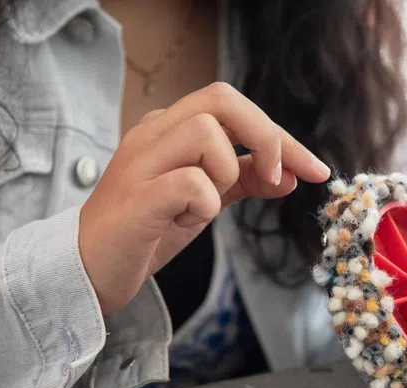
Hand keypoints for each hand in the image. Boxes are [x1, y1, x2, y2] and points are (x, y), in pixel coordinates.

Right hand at [79, 82, 329, 315]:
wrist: (90, 270)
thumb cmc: (148, 230)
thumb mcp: (206, 201)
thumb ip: (245, 182)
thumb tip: (292, 176)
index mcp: (170, 129)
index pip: (235, 109)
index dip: (283, 138)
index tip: (317, 170)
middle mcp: (153, 134)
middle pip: (221, 98)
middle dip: (266, 136)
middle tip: (281, 177)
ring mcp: (140, 162)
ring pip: (205, 132)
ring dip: (227, 172)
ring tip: (207, 206)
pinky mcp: (136, 197)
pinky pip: (190, 181)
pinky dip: (205, 203)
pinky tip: (188, 220)